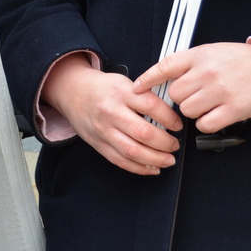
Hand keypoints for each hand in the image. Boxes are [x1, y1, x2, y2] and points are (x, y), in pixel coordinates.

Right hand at [44, 53, 181, 174]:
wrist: (72, 92)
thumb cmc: (103, 88)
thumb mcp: (124, 82)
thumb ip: (145, 96)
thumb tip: (171, 114)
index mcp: (121, 92)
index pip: (151, 106)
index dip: (170, 118)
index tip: (178, 125)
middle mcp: (111, 112)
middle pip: (143, 133)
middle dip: (165, 143)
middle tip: (175, 145)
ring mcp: (103, 130)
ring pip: (132, 151)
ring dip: (155, 159)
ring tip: (168, 160)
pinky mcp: (98, 144)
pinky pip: (120, 161)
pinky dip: (139, 168)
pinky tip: (152, 168)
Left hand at [133, 43, 250, 134]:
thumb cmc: (242, 61)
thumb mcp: (212, 52)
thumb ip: (189, 63)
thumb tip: (165, 79)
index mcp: (200, 55)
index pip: (165, 66)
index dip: (147, 79)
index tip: (136, 88)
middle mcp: (207, 72)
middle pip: (174, 95)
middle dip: (181, 98)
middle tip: (196, 95)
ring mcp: (220, 91)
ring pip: (187, 111)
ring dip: (193, 112)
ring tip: (209, 104)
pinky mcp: (233, 109)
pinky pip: (204, 124)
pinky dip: (206, 123)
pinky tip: (216, 115)